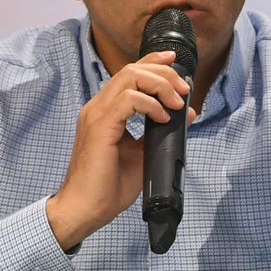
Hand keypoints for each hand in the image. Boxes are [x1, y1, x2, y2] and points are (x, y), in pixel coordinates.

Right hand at [45, 50, 194, 250]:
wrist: (85, 209)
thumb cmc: (109, 186)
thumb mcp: (142, 154)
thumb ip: (160, 132)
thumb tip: (185, 114)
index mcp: (106, 111)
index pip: (129, 74)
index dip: (152, 62)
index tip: (174, 61)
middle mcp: (98, 107)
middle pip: (132, 70)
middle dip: (163, 73)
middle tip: (183, 89)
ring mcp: (96, 115)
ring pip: (130, 78)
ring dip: (160, 86)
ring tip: (176, 103)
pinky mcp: (100, 127)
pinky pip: (128, 100)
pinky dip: (150, 105)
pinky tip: (162, 118)